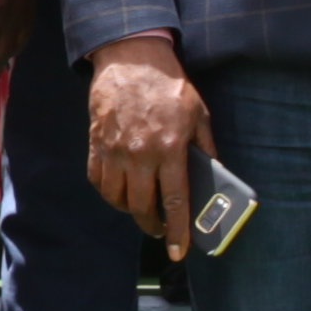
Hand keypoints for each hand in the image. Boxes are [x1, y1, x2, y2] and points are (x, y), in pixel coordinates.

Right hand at [84, 32, 212, 255]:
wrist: (130, 58)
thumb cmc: (169, 85)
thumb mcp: (198, 113)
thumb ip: (205, 147)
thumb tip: (213, 177)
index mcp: (169, 148)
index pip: (174, 201)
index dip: (178, 230)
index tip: (179, 252)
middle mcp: (139, 155)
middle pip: (143, 207)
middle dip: (153, 226)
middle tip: (162, 230)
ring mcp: (114, 151)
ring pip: (118, 199)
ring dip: (131, 211)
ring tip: (142, 211)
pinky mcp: (96, 144)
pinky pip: (99, 182)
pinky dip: (110, 194)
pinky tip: (121, 193)